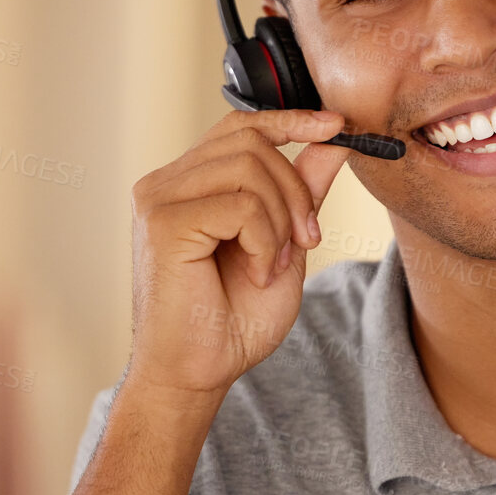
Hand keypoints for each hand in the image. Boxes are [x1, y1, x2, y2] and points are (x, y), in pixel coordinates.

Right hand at [128, 109, 351, 396]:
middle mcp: (166, 183)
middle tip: (305, 241)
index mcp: (189, 183)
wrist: (198, 374)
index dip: (290, 119)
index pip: (240, 126)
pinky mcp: (163, 222)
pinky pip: (239, 204)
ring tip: (274, 264)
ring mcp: (159, 198)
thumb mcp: (285, 244)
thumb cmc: (233, 319)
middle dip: (295, 189)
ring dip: (280, 219)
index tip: (336, 125)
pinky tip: (255, 273)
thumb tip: (334, 139)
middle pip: (251, 141)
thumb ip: (302, 191)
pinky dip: (264, 241)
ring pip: (249, 166)